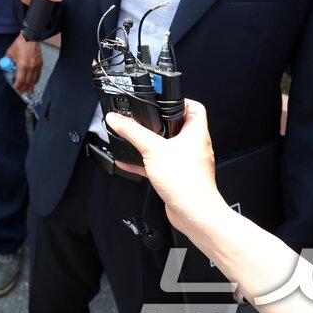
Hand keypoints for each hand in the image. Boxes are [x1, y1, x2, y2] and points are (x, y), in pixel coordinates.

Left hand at [6, 35, 42, 93]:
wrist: (30, 37)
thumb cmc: (21, 43)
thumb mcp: (10, 52)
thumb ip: (7, 60)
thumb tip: (5, 65)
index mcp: (22, 65)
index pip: (20, 80)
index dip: (17, 87)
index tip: (15, 89)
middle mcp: (30, 67)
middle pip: (27, 82)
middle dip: (24, 89)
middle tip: (21, 93)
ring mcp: (36, 66)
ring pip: (34, 80)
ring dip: (31, 86)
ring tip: (28, 91)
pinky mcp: (40, 63)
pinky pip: (38, 75)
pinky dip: (36, 80)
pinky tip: (34, 82)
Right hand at [105, 100, 223, 234]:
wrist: (193, 213)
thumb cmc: (187, 183)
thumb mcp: (153, 149)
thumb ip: (132, 132)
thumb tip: (117, 119)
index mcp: (196, 133)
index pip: (194, 106)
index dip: (179, 100)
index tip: (162, 99)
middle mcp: (194, 146)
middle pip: (178, 125)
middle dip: (159, 122)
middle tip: (145, 118)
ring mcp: (187, 162)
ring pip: (167, 146)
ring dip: (151, 143)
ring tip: (135, 139)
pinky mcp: (178, 176)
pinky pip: (159, 163)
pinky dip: (145, 162)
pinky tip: (129, 162)